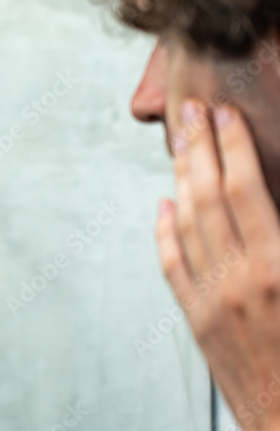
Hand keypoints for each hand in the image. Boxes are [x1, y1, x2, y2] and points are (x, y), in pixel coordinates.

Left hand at [158, 99, 279, 430]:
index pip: (247, 189)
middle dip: (200, 147)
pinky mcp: (197, 319)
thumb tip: (271, 198)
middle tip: (191, 110)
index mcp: (279, 267)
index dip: (233, 146)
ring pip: (186, 222)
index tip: (225, 115)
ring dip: (181, 177)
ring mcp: (212, 298)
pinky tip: (162, 205)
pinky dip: (165, 230)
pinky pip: (172, 264)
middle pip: (210, 196)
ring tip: (178, 143)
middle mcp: (239, 277)